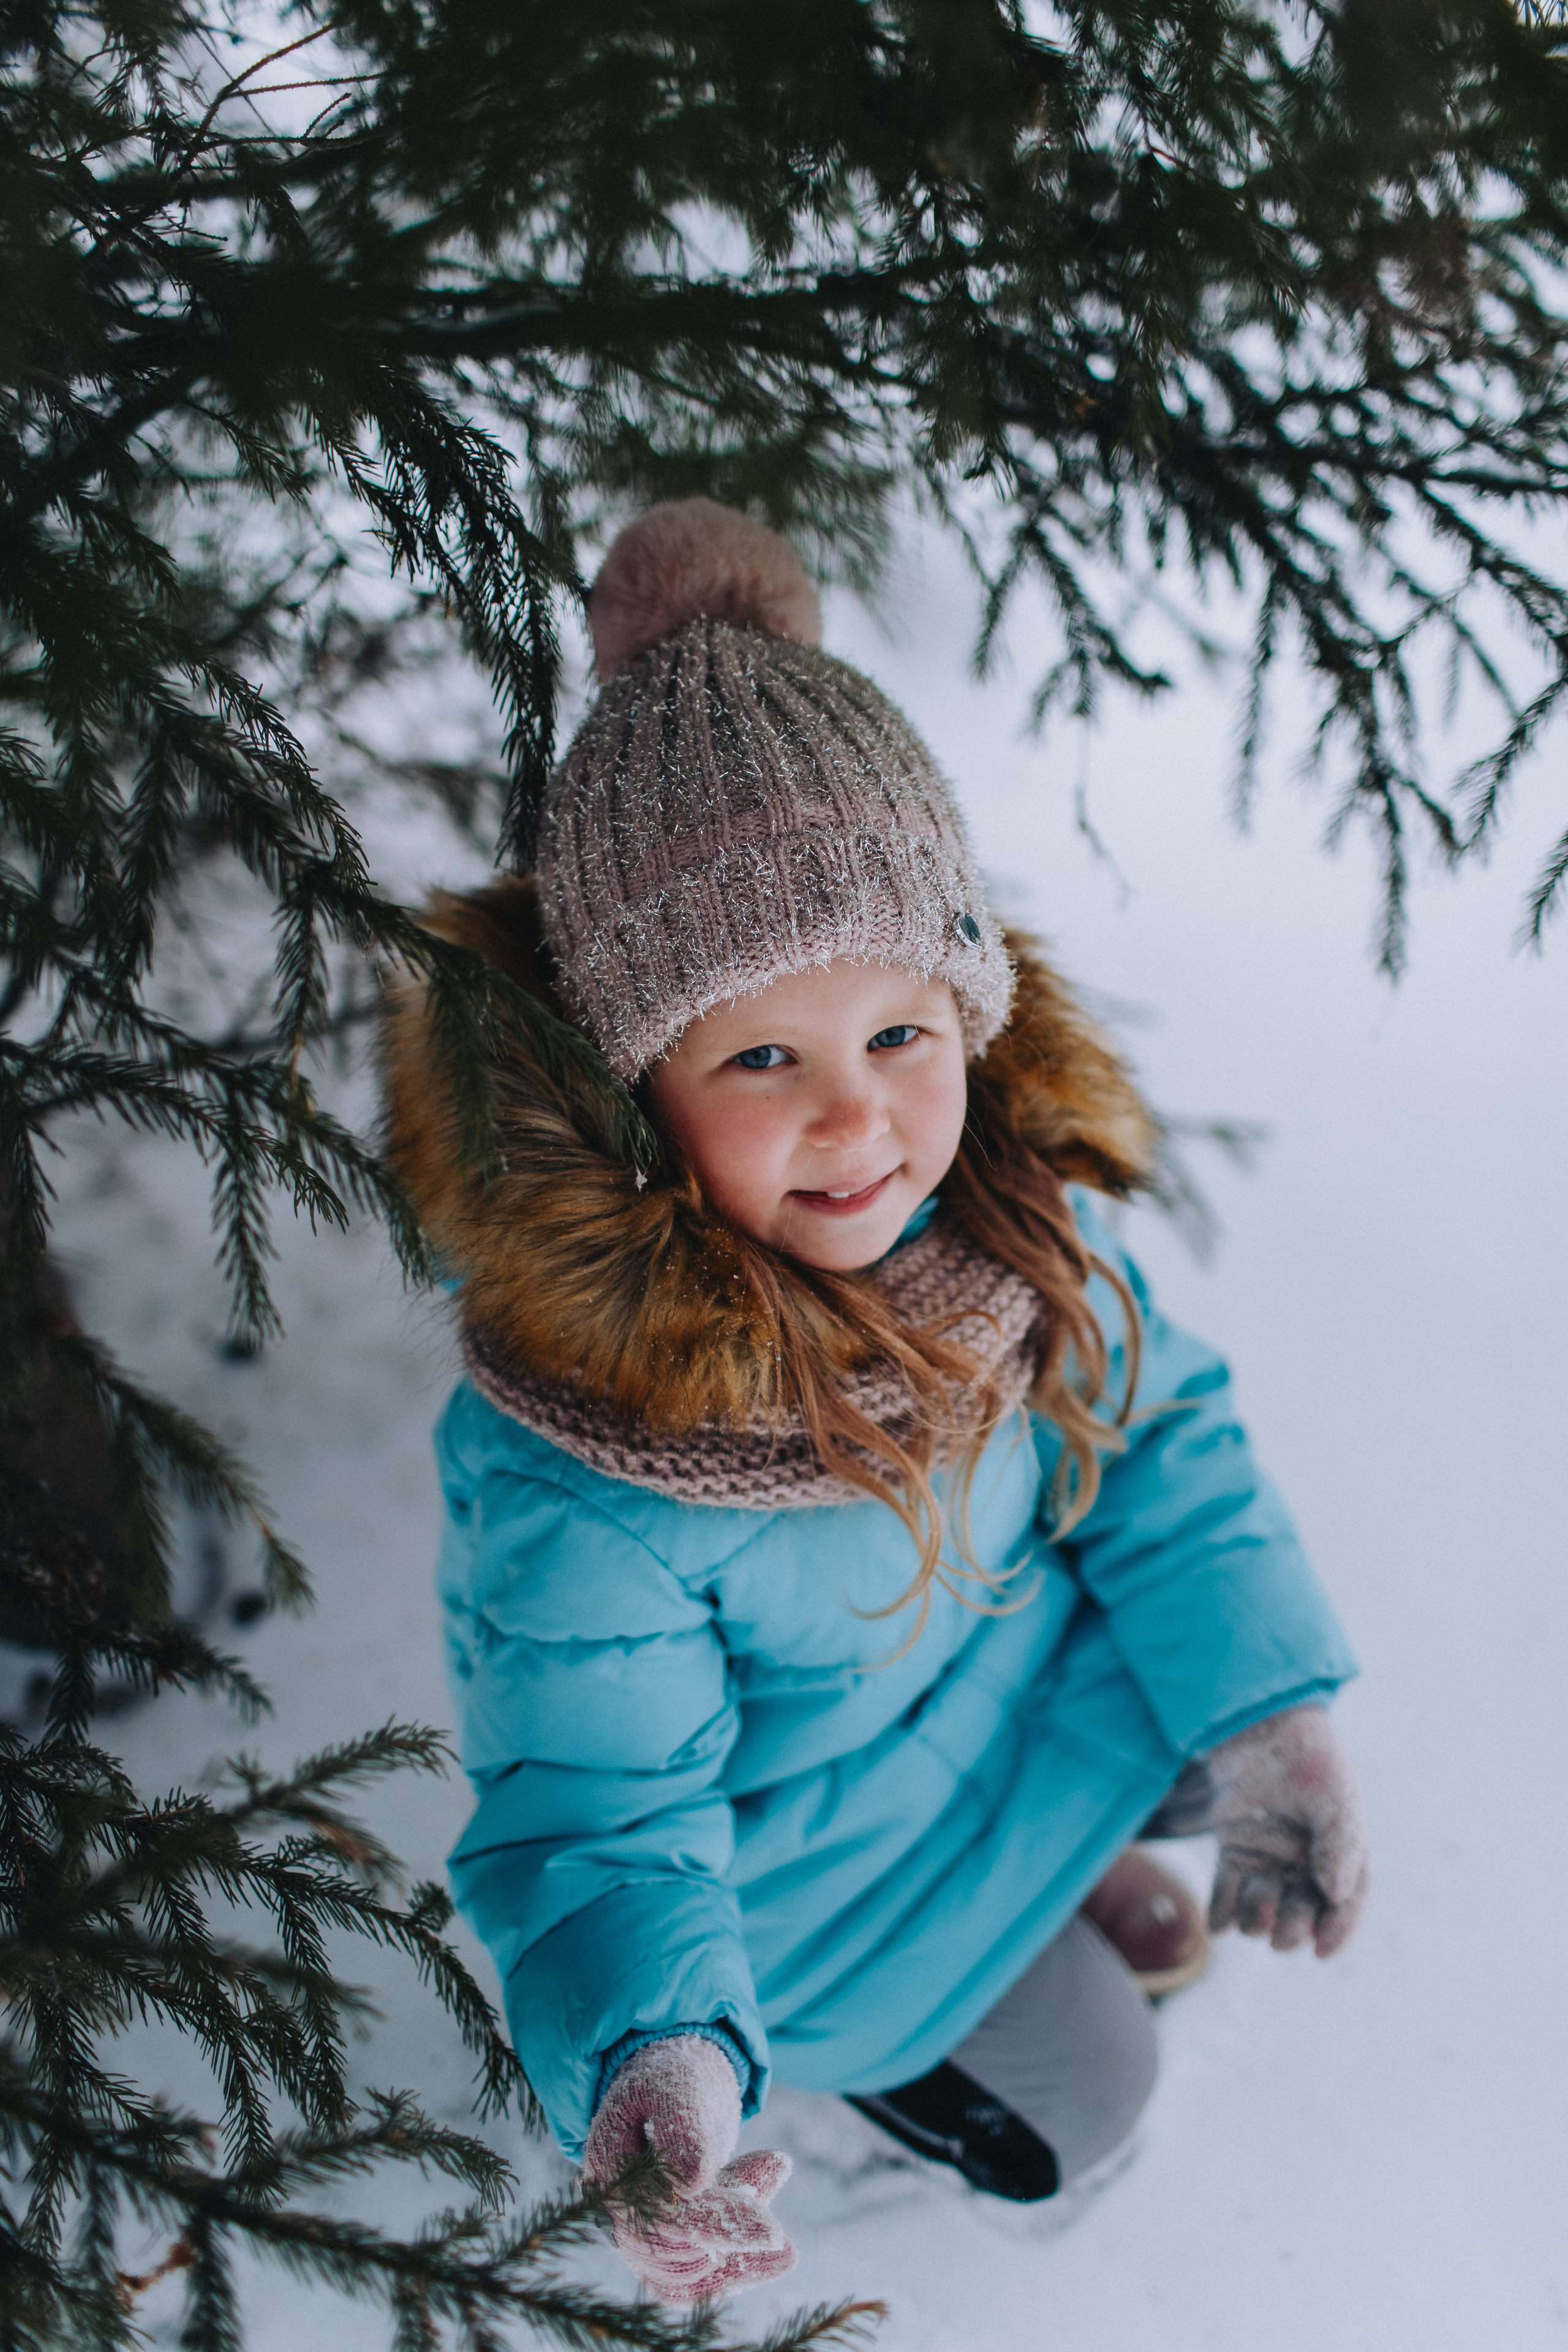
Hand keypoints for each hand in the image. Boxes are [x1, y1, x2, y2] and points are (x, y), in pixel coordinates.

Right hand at [582, 2035, 795, 2304]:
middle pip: (673, 2254)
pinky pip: (700, 2275)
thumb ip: (681, 2128)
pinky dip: (740, 2266)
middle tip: (780, 2209)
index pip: (658, 2219)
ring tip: (782, 2223)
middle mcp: (617, 2215)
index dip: (713, 2226)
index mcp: (611, 2172)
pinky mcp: (665, 2247)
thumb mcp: (677, 2086)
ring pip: (689, 2274)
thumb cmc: (671, 2081)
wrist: (668, 2093)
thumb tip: (690, 2186)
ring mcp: (639, 2236)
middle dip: (735, 2233)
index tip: (772, 2231)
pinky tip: (778, 2255)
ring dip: (742, 2253)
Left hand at [1201, 1705, 1370, 1956]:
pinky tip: (1219, 1923)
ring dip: (1256, 1918)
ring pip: (1263, 1913)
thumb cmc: (1307, 1760)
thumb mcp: (1334, 1796)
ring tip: (1255, 1899)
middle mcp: (1305, 1868)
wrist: (1259, 1728)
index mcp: (1341, 1857)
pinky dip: (1222, 1914)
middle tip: (1281, 1930)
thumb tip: (1335, 1893)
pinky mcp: (1234, 1857)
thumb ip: (1340, 1843)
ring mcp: (1268, 1864)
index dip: (1337, 1932)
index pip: (1345, 1905)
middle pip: (1301, 1917)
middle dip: (1292, 1929)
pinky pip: (1227, 1897)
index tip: (1322, 1951)